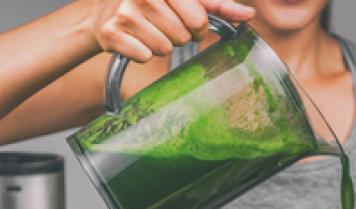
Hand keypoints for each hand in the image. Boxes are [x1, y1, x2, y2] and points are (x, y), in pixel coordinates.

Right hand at [90, 0, 254, 62]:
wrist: (106, 14)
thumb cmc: (154, 6)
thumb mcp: (185, 0)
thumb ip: (217, 6)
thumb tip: (249, 14)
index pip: (198, 17)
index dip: (198, 27)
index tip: (189, 23)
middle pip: (182, 36)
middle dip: (179, 37)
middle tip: (166, 28)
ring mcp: (126, 13)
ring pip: (163, 48)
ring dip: (161, 46)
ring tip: (149, 33)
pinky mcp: (112, 33)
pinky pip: (144, 56)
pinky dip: (142, 54)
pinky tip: (135, 41)